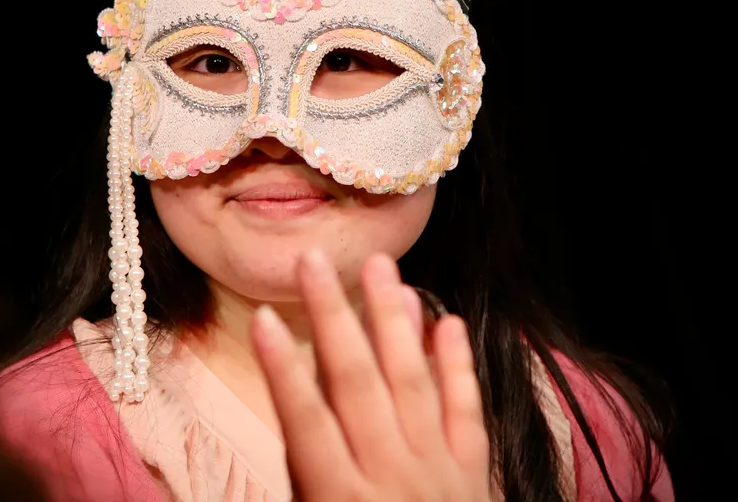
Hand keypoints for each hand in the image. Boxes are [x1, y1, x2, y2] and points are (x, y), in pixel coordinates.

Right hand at [250, 250, 490, 500]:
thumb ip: (306, 475)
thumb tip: (298, 399)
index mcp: (340, 498)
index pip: (307, 422)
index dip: (282, 368)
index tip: (263, 317)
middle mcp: (390, 478)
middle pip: (357, 384)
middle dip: (333, 317)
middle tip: (313, 259)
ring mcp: (439, 473)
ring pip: (413, 383)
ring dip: (393, 319)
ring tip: (379, 265)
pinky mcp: (475, 474)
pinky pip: (467, 411)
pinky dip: (457, 366)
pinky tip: (448, 321)